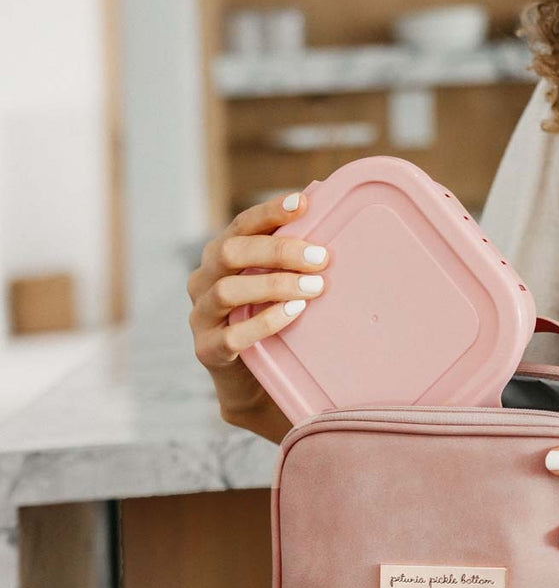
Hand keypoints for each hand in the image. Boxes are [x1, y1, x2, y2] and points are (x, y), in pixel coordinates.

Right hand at [187, 191, 329, 431]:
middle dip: (278, 251)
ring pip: (228, 291)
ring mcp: (201, 316)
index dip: (270, 212)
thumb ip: (293, 258)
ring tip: (314, 289)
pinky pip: (231, 335)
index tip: (303, 204)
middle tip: (321, 259)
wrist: (252, 382)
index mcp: (221, 256)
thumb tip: (329, 215)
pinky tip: (293, 313)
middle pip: (231, 252)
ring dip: (275, 285)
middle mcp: (203, 280)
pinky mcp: (207, 350)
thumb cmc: (273, 321)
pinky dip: (265, 321)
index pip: (242, 225)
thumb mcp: (281, 285)